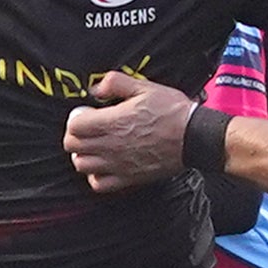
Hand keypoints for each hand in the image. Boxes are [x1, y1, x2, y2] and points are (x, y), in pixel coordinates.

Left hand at [66, 69, 197, 193]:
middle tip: (89, 129)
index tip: (86, 114)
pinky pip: (99, 184)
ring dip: (83, 155)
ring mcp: (118, 164)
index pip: (73, 126)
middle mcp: (111, 145)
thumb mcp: (145, 87)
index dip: (76, 118)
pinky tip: (104, 165)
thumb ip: (115, 83)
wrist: (194, 137)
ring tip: (95, 147)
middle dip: (76, 135)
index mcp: (112, 122)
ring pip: (82, 165)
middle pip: (72, 146)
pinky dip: (96, 176)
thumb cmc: (172, 111)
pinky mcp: (128, 178)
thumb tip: (96, 89)